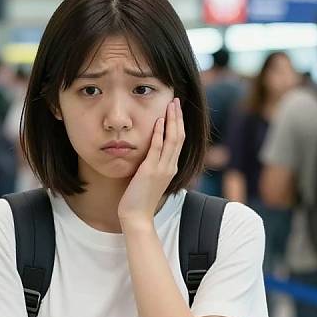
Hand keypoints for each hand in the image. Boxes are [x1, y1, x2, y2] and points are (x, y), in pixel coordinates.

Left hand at [118, 98, 184, 229]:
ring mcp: (162, 169)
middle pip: (179, 136)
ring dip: (172, 120)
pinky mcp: (150, 171)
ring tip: (171, 104)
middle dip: (178, 117)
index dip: (178, 124)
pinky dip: (160, 133)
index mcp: (171, 168)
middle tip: (176, 100)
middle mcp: (170, 167)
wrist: (137, 216)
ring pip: (172, 139)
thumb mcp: (150, 180)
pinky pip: (157, 148)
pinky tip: (159, 121)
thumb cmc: (139, 200)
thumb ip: (152, 166)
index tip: (175, 110)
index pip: (179, 141)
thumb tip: (148, 154)